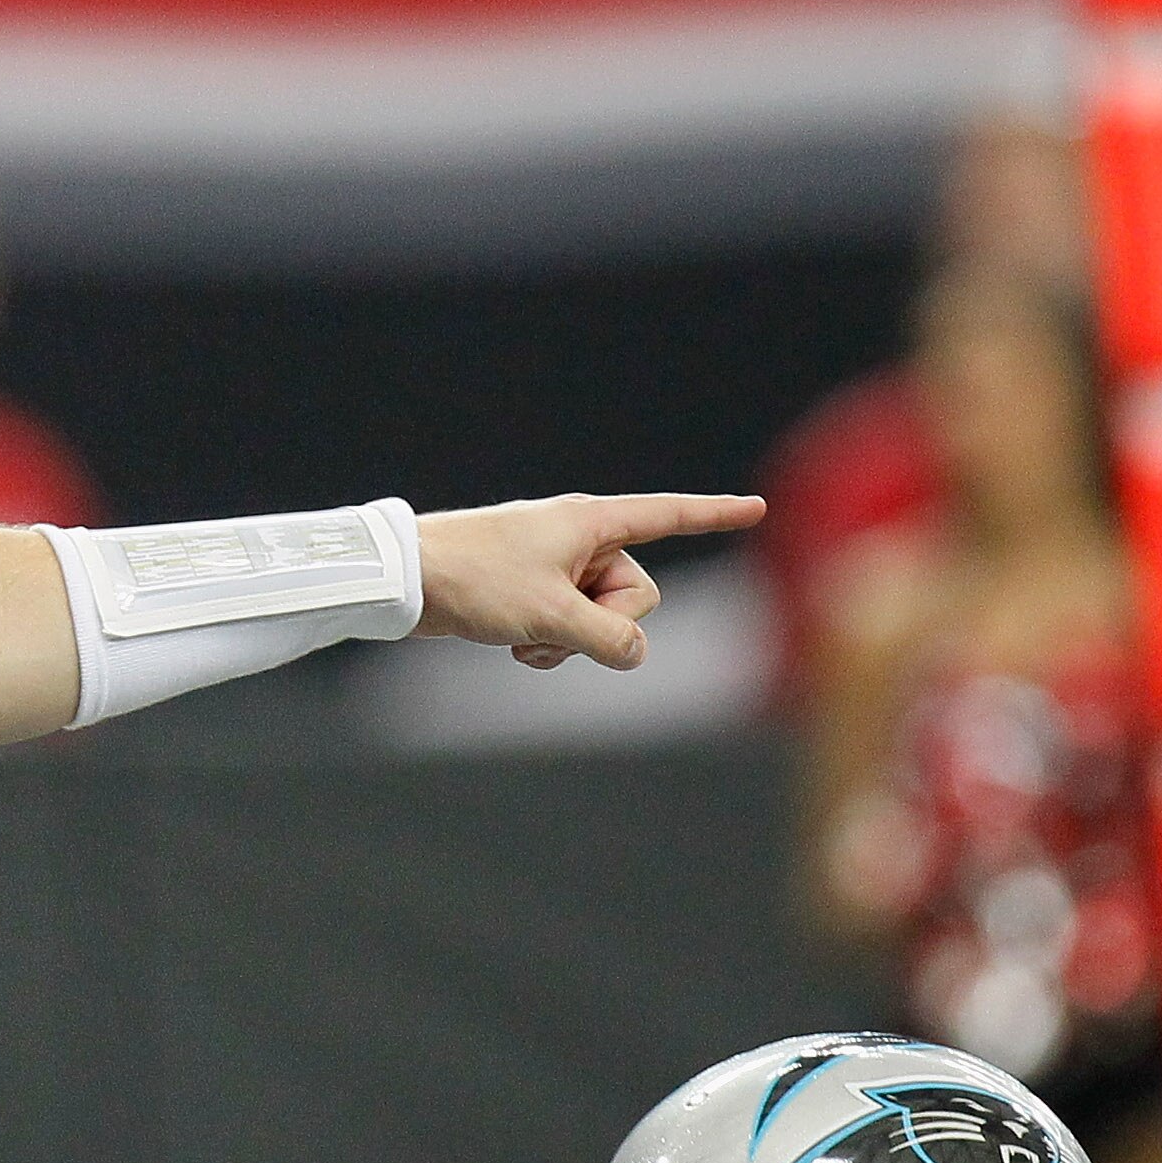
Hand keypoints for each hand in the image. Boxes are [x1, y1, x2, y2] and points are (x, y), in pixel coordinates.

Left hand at [411, 493, 765, 671]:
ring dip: (570, 642)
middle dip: (603, 623)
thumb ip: (608, 638)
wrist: (405, 582)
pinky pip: (568, 627)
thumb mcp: (551, 615)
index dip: (713, 516)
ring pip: (599, 618)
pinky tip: (514, 648)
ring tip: (524, 639)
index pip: (668, 516)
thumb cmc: (476, 580)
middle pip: (634, 593)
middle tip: (554, 626)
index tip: (756, 509)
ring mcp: (556, 567)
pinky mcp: (533, 592)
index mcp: (591, 523)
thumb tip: (637, 653)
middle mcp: (579, 539)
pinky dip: (550, 644)